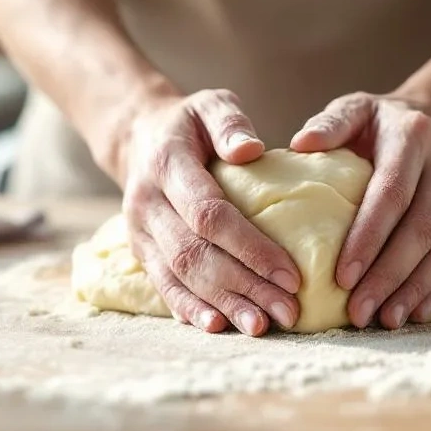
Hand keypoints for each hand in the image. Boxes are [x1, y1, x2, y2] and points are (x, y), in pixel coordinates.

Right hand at [119, 89, 301, 335]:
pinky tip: (218, 326)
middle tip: (288, 311)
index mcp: (167, 165)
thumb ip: (229, 121)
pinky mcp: (140, 249)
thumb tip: (251, 149)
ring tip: (262, 326)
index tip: (292, 273)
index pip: (209, 214)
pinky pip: (162, 284)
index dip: (250, 247)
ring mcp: (140, 230)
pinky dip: (189, 308)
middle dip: (244, 286)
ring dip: (222, 304)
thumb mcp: (210, 104)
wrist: (138, 136)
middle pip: (195, 253)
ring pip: (180, 275)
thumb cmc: (190, 122)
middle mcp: (147, 202)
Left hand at [291, 93, 430, 329]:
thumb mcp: (356, 108)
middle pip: (421, 230)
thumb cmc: (381, 123)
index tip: (342, 276)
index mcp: (414, 138)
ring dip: (414, 290)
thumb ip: (330, 124)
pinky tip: (415, 313)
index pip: (392, 194)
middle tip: (358, 312)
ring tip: (385, 320)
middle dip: (388, 276)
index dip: (368, 238)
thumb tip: (300, 144)